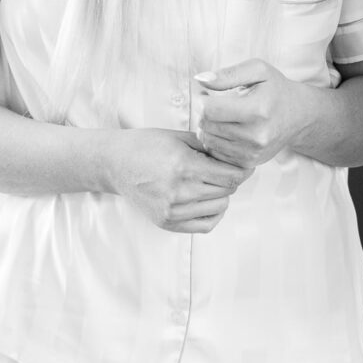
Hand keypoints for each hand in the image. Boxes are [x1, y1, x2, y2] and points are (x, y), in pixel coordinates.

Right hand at [105, 128, 250, 233]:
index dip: (243, 168)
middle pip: (227, 191)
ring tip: (213, 181)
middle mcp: (179, 192)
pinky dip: (214, 213)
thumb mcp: (180, 137)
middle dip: (232, 179)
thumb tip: (238, 155)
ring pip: (220, 207)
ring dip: (223, 194)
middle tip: (227, 168)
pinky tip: (209, 200)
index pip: (230, 175)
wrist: (116, 164)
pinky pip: (205, 225)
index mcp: (184, 166)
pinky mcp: (167, 223)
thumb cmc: (148, 145)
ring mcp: (172, 211)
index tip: (245, 163)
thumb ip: (210, 146)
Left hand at [196, 59, 310, 168]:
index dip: (201, 100)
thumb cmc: (275, 89)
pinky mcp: (249, 162)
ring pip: (208, 141)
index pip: (210, 109)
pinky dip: (215, 141)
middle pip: (207, 125)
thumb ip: (228, 74)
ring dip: (207, 127)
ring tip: (219, 116)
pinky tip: (225, 129)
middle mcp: (256, 135)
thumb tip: (200, 79)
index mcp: (257, 110)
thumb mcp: (258, 71)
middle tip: (212, 104)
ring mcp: (253, 152)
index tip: (206, 94)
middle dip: (203, 113)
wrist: (298, 116)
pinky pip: (216, 153)